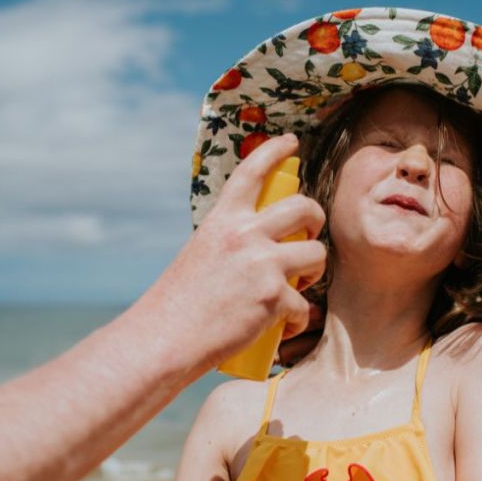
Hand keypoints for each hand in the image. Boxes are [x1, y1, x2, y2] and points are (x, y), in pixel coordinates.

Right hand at [140, 133, 326, 369]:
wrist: (164, 338)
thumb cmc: (178, 303)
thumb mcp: (200, 254)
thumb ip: (229, 243)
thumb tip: (260, 247)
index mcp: (222, 220)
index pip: (252, 172)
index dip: (274, 151)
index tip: (290, 142)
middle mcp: (244, 234)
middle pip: (304, 207)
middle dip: (317, 219)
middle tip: (310, 236)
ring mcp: (262, 265)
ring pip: (317, 254)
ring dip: (315, 271)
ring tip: (299, 285)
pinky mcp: (273, 298)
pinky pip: (304, 305)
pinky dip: (298, 318)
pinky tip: (284, 326)